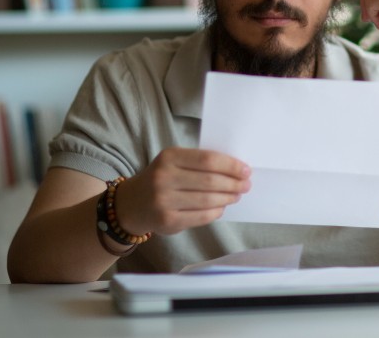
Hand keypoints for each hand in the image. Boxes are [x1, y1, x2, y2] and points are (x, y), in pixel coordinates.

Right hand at [114, 147, 250, 236]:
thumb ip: (200, 163)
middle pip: (210, 181)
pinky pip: (201, 217)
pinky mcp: (167, 221)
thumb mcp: (174, 162)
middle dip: (233, 183)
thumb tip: (236, 170)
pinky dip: (216, 212)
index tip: (246, 170)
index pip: (208, 160)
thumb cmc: (162, 178)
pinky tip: (222, 207)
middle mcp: (164, 178)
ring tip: (236, 195)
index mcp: (169, 157)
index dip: (231, 165)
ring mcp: (164, 201)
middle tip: (246, 185)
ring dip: (227, 198)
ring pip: (207, 200)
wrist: (132, 203)